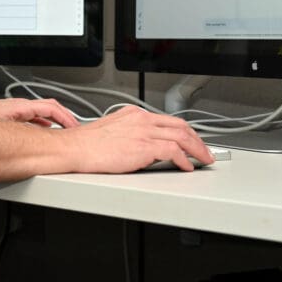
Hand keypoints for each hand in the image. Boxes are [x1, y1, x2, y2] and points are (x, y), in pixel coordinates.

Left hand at [0, 97, 79, 128]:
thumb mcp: (2, 126)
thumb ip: (21, 131)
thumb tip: (38, 139)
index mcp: (21, 106)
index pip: (51, 108)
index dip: (66, 117)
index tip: (76, 127)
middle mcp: (19, 107)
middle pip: (49, 109)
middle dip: (64, 119)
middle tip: (75, 130)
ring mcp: (15, 110)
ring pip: (41, 113)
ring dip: (54, 122)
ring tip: (63, 132)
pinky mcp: (9, 115)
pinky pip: (32, 117)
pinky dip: (43, 123)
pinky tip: (43, 131)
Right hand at [68, 106, 212, 172]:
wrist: (76, 148)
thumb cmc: (87, 144)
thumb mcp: (113, 131)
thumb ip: (131, 134)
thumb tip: (145, 148)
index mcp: (134, 114)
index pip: (168, 120)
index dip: (185, 132)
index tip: (191, 141)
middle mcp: (141, 119)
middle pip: (180, 125)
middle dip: (197, 140)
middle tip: (205, 151)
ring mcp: (144, 131)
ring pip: (182, 136)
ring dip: (197, 150)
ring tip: (203, 160)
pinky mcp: (144, 146)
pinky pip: (174, 151)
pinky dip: (184, 160)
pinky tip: (186, 167)